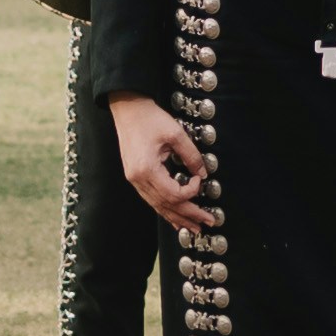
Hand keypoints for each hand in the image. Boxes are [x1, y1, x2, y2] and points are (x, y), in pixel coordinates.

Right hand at [110, 94, 212, 235]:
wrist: (127, 108)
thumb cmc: (149, 118)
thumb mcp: (175, 133)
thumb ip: (191, 155)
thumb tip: (203, 174)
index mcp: (147, 170)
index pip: (173, 193)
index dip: (191, 191)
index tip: (199, 180)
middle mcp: (138, 179)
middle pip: (166, 205)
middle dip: (189, 215)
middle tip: (208, 222)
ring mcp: (134, 180)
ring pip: (158, 206)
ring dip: (177, 217)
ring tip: (193, 227)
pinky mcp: (135, 177)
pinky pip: (151, 200)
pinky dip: (165, 210)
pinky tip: (174, 218)